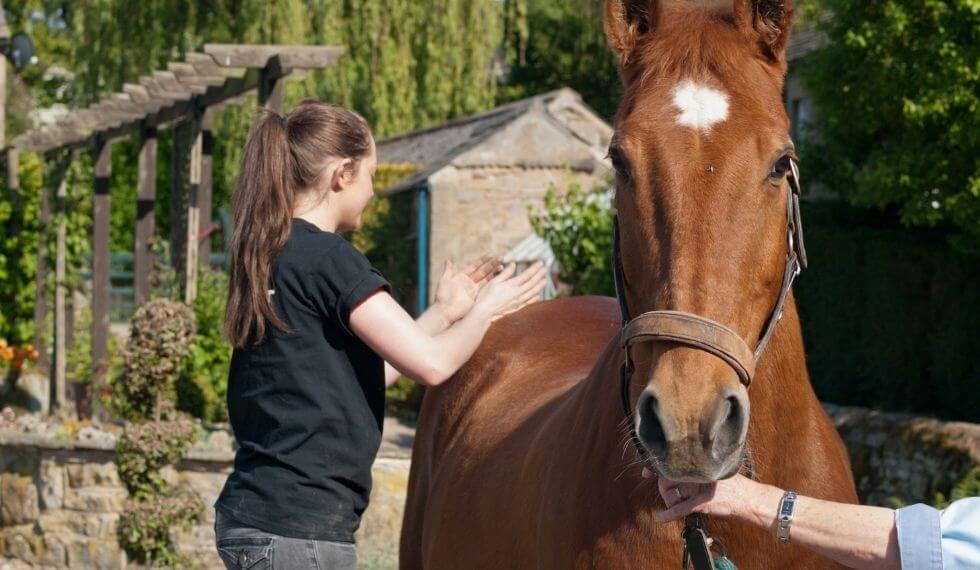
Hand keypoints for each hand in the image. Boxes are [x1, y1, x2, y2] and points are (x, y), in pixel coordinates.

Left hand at [433, 255, 499, 322]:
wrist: (444, 311)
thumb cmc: (442, 296)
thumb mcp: (444, 281)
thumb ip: (448, 270)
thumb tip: (448, 259)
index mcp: (461, 276)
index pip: (474, 266)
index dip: (482, 260)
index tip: (490, 254)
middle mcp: (469, 282)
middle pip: (482, 271)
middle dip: (491, 265)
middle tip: (500, 258)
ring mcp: (473, 289)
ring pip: (486, 279)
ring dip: (494, 273)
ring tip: (502, 266)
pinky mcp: (476, 297)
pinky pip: (485, 289)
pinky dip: (492, 283)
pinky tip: (499, 278)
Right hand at [472, 261, 547, 321]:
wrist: (483, 313)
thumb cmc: (485, 295)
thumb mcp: (494, 281)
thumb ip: (505, 273)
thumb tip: (513, 264)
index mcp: (511, 285)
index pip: (526, 275)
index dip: (534, 269)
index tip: (540, 263)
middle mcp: (517, 293)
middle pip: (531, 283)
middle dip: (539, 275)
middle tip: (546, 269)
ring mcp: (517, 302)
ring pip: (531, 293)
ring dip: (539, 286)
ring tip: (545, 281)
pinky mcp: (515, 308)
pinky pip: (528, 303)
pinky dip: (534, 299)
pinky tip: (538, 296)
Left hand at [643, 468, 766, 523]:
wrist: (749, 498)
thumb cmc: (732, 485)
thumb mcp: (714, 470)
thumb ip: (696, 468)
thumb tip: (672, 470)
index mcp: (698, 460)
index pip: (670, 461)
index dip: (655, 467)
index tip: (646, 472)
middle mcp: (697, 471)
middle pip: (666, 478)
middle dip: (663, 488)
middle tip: (668, 493)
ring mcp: (699, 487)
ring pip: (671, 494)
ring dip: (669, 501)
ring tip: (674, 504)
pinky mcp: (702, 502)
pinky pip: (679, 509)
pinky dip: (667, 515)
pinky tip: (658, 518)